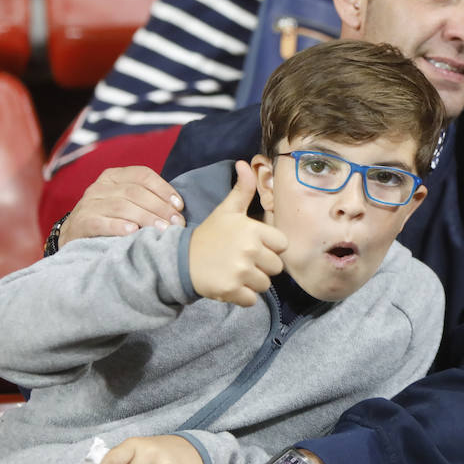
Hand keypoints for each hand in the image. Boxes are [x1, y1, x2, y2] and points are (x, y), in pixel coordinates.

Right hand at [59, 166, 184, 247]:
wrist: (72, 235)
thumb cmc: (108, 218)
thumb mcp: (125, 202)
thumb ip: (146, 199)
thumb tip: (178, 208)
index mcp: (114, 176)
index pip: (143, 175)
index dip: (164, 189)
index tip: (180, 206)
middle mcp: (100, 186)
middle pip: (135, 192)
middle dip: (160, 207)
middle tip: (177, 223)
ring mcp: (89, 203)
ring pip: (122, 206)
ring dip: (146, 218)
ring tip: (163, 229)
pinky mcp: (81, 222)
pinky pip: (101, 222)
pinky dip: (119, 226)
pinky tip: (133, 232)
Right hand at [188, 160, 287, 306]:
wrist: (181, 260)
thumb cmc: (209, 235)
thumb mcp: (226, 210)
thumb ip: (242, 189)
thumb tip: (246, 163)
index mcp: (253, 230)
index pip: (282, 245)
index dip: (270, 247)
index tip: (253, 245)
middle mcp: (249, 250)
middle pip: (276, 267)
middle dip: (263, 266)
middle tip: (243, 261)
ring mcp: (240, 272)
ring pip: (265, 284)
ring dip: (253, 282)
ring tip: (236, 272)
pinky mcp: (231, 291)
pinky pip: (252, 300)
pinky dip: (243, 297)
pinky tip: (231, 285)